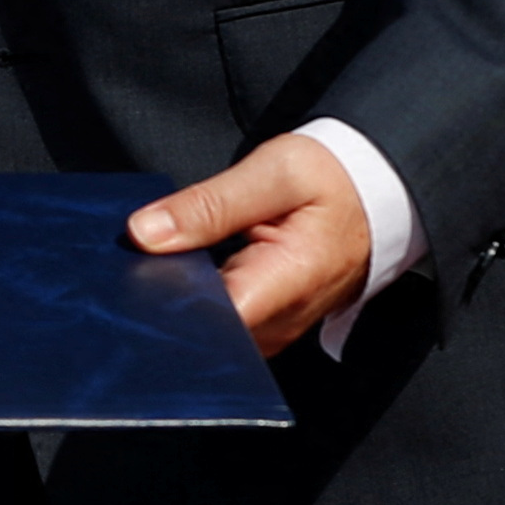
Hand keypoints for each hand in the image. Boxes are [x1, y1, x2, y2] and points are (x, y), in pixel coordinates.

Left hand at [127, 131, 375, 356]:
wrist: (378, 194)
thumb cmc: (334, 180)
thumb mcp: (274, 172)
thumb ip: (209, 205)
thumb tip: (143, 234)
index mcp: (286, 283)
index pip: (209, 324)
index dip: (160, 307)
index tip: (127, 278)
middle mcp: (281, 320)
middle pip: (202, 332)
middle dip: (158, 301)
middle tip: (127, 261)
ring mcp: (275, 326)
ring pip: (207, 331)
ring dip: (174, 300)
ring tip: (149, 260)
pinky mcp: (269, 320)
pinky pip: (219, 321)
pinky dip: (192, 297)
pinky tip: (172, 267)